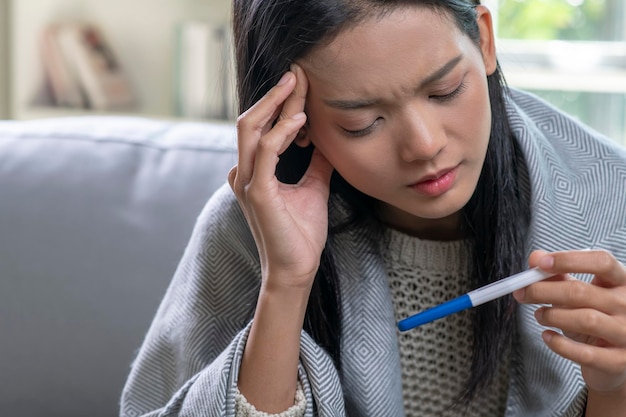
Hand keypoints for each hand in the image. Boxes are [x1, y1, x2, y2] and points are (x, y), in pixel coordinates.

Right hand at [228, 64, 333, 290]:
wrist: (296, 268)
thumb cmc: (301, 232)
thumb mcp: (313, 187)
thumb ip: (316, 162)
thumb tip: (325, 139)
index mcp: (254, 171)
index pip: (262, 127)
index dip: (281, 104)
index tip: (301, 84)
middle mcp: (244, 172)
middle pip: (251, 121)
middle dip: (274, 95)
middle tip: (297, 73)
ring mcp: (247, 182)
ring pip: (251, 129)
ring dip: (275, 104)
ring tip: (297, 84)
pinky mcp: (257, 192)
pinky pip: (266, 152)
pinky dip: (281, 132)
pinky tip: (301, 120)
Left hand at [514, 249, 625, 394]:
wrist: (614, 357)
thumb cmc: (595, 316)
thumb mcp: (580, 292)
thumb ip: (558, 274)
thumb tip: (535, 257)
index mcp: (622, 281)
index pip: (602, 262)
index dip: (569, 260)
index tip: (541, 263)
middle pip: (582, 292)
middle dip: (544, 290)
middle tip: (523, 293)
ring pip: (585, 320)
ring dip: (552, 315)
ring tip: (539, 315)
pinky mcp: (618, 361)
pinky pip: (585, 353)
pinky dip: (559, 344)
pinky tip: (547, 336)